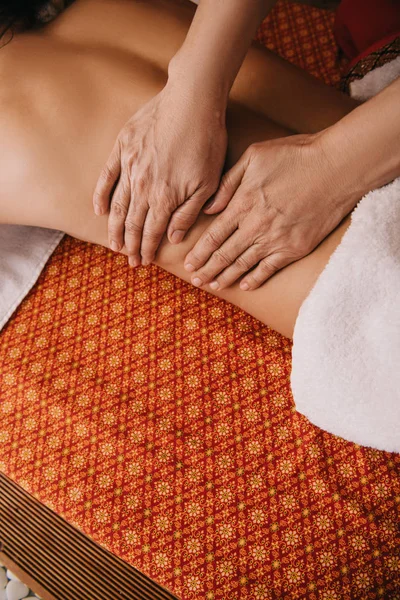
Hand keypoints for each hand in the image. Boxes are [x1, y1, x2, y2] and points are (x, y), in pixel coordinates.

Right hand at [93, 80, 226, 265]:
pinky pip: (106, 177)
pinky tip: (98, 210)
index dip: (146, 250)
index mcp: (165, 197)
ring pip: (117, 205)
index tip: (142, 262)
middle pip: (132, 223)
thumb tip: (173, 238)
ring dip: (114, 228)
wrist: (192, 100)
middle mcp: (143, 186)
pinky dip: (101, 195)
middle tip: (129, 261)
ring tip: (113, 244)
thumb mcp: (208, 183)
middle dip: (130, 246)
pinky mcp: (122, 147)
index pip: (151, 232)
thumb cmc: (206, 142)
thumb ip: (188, 213)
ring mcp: (129, 166)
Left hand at [184, 133, 355, 289]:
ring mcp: (276, 240)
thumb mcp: (255, 156)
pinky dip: (255, 279)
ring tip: (213, 285)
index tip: (188, 263)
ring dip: (226, 277)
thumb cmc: (296, 155)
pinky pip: (270, 269)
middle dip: (206, 269)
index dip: (199, 252)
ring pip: (244, 264)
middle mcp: (256, 226)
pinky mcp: (295, 248)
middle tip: (195, 280)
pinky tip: (245, 285)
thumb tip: (209, 208)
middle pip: (224, 254)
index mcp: (243, 203)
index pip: (213, 235)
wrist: (337, 168)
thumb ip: (228, 182)